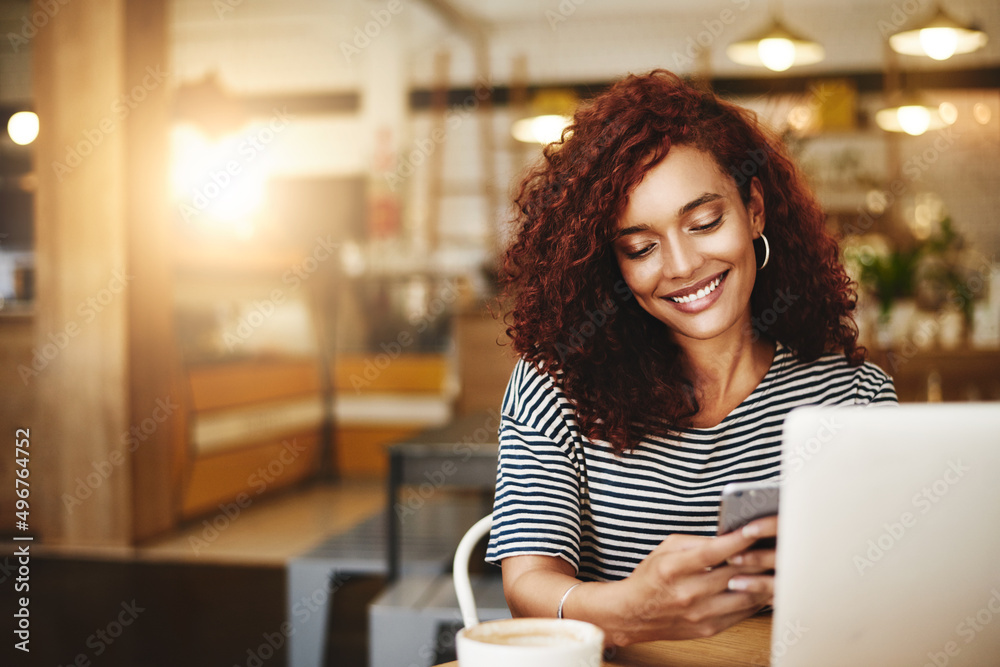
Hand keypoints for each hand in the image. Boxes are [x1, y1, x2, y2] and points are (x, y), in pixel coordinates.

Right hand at [604, 515, 776, 644]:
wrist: (632, 614)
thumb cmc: (650, 578)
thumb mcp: (665, 548)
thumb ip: (696, 541)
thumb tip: (728, 537)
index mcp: (673, 568)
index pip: (712, 552)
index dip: (738, 539)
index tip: (756, 529)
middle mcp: (688, 593)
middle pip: (735, 574)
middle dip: (759, 557)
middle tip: (774, 545)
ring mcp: (700, 614)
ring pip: (746, 596)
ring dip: (764, 580)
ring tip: (775, 566)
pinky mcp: (709, 629)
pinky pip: (743, 613)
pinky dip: (757, 598)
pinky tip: (763, 586)